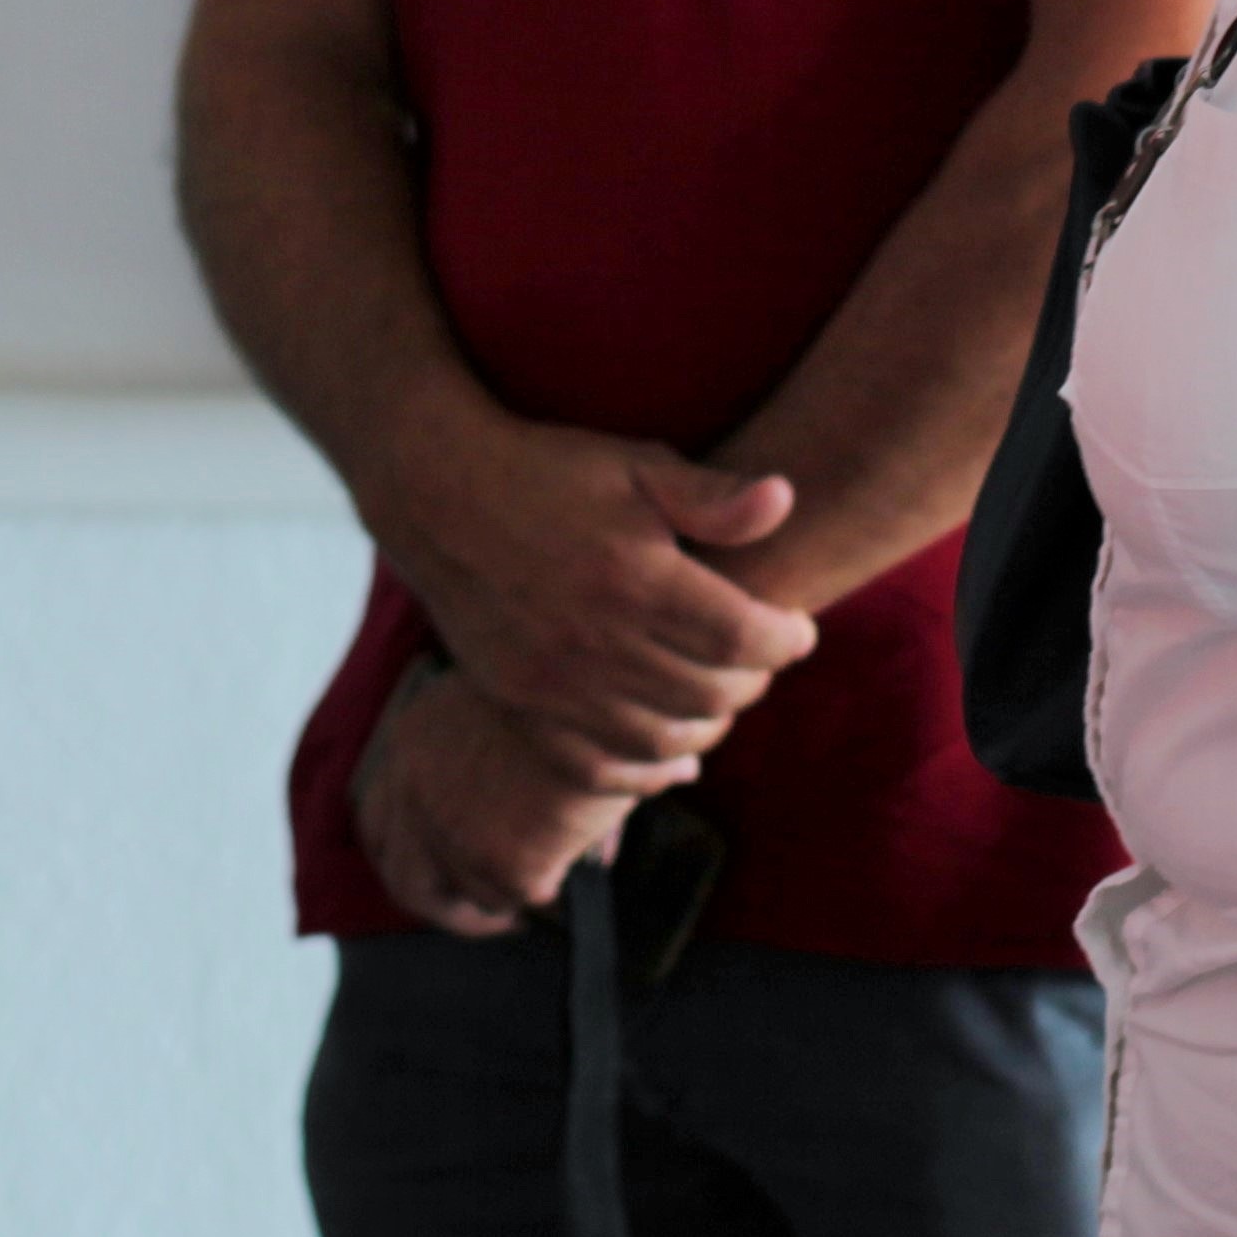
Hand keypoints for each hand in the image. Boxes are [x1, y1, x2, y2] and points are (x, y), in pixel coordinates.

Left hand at [352, 668, 632, 936]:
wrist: (602, 671)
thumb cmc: (570, 672)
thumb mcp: (511, 701)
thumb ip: (503, 758)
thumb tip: (529, 808)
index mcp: (410, 741)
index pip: (377, 820)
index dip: (407, 854)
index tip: (436, 870)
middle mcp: (415, 792)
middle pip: (406, 880)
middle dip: (446, 908)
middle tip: (485, 915)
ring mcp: (453, 832)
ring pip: (472, 893)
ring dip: (506, 896)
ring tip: (546, 883)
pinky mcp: (504, 862)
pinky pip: (520, 897)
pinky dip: (547, 888)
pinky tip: (572, 871)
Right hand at [366, 398, 816, 789]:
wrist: (437, 494)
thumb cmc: (547, 471)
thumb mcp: (634, 463)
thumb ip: (710, 494)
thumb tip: (785, 497)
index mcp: (633, 575)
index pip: (743, 637)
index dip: (787, 640)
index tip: (798, 628)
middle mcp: (595, 638)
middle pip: (711, 694)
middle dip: (754, 681)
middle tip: (762, 658)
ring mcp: (553, 681)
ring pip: (661, 739)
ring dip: (708, 726)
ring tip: (722, 697)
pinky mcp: (520, 703)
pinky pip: (596, 766)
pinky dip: (645, 773)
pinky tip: (675, 760)